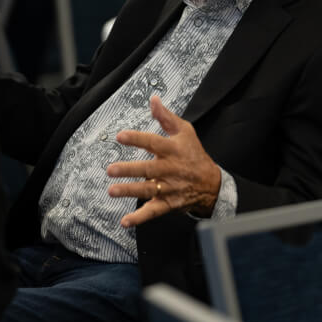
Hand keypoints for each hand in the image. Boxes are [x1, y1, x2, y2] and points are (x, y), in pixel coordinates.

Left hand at [107, 95, 220, 227]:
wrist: (211, 184)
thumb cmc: (194, 154)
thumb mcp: (184, 131)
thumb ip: (166, 117)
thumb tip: (153, 99)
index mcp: (172, 150)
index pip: (153, 142)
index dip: (137, 139)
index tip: (120, 136)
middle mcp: (170, 170)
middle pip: (148, 169)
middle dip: (129, 170)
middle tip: (111, 170)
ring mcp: (168, 188)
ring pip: (147, 190)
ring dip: (129, 191)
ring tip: (112, 190)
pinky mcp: (167, 203)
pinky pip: (152, 212)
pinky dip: (139, 218)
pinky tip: (125, 221)